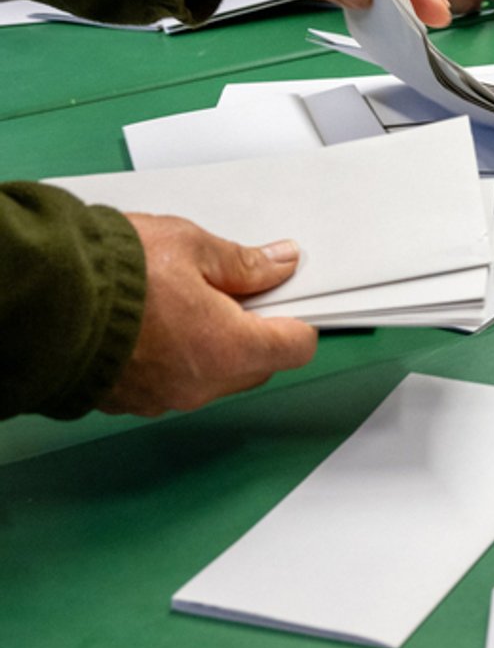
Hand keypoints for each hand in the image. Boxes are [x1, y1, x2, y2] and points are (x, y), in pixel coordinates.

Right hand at [97, 215, 317, 416]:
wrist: (40, 300)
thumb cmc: (109, 273)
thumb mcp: (191, 247)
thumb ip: (243, 263)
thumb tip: (278, 264)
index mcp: (228, 349)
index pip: (296, 347)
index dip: (299, 318)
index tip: (292, 298)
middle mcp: (199, 385)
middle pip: (257, 365)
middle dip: (256, 330)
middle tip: (236, 290)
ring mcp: (160, 398)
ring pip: (212, 376)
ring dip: (212, 345)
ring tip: (186, 301)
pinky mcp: (127, 400)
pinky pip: (170, 382)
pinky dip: (173, 357)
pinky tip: (155, 324)